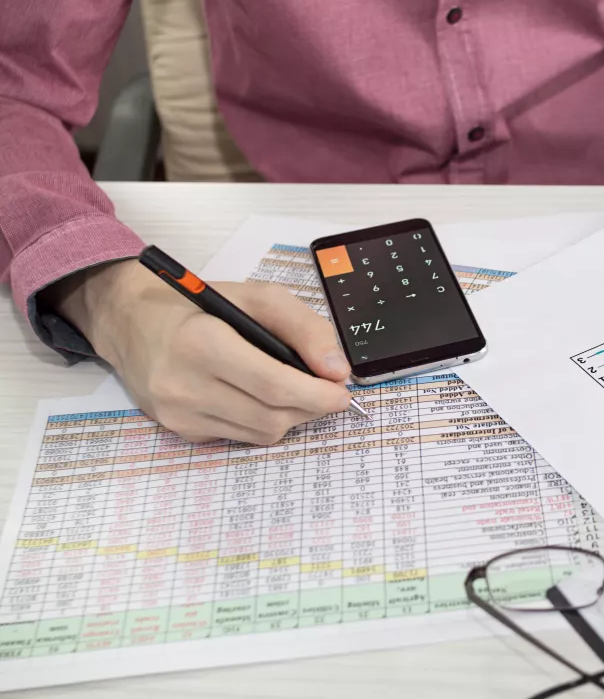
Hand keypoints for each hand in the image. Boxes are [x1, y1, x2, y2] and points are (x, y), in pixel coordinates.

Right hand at [50, 259, 351, 443]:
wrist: (130, 321)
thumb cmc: (198, 305)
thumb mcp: (256, 297)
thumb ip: (304, 328)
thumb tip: (337, 370)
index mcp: (202, 342)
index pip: (273, 385)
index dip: (316, 394)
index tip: (342, 392)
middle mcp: (183, 384)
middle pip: (270, 416)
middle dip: (310, 407)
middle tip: (327, 392)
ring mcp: (178, 414)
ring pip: (260, 434)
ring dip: (289, 416)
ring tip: (293, 390)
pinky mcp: (178, 430)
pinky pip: (239, 437)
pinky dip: (261, 421)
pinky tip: (255, 396)